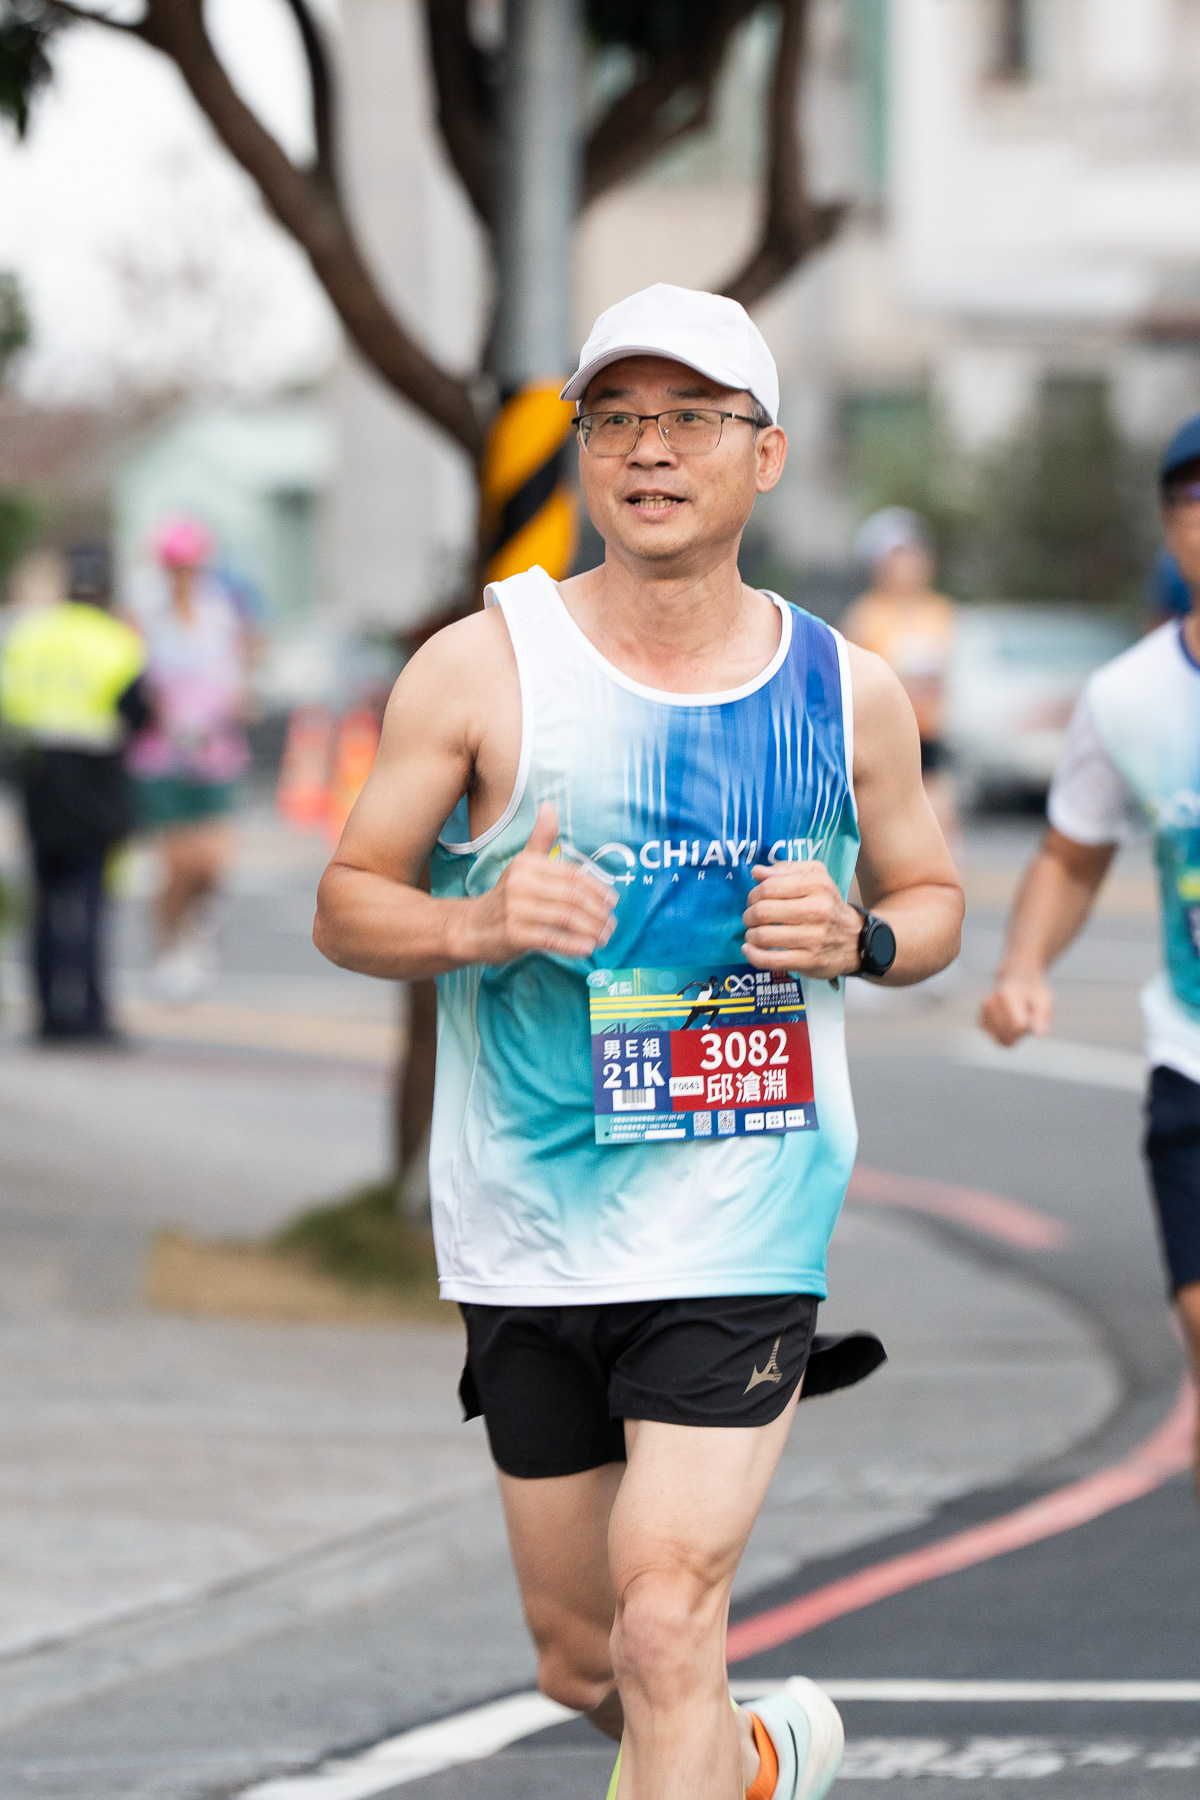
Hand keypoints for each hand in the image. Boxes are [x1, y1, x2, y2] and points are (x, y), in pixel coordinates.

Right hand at [463, 804, 616, 963]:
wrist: (471, 927)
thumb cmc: (506, 897)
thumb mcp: (522, 865)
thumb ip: (540, 840)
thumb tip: (550, 806)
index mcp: (527, 864)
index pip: (572, 874)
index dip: (596, 888)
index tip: (612, 900)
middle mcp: (520, 883)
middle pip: (572, 896)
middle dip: (597, 911)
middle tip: (611, 923)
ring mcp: (516, 909)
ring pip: (566, 917)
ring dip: (591, 929)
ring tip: (604, 937)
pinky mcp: (515, 934)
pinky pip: (552, 939)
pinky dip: (573, 945)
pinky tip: (588, 948)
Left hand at [741, 861, 861, 977]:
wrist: (856, 939)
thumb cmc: (829, 905)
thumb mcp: (816, 877)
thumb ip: (786, 870)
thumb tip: (757, 872)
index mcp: (817, 885)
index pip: (770, 887)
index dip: (754, 894)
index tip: (754, 900)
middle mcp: (818, 910)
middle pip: (763, 912)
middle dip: (749, 915)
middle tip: (751, 918)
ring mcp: (814, 938)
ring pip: (764, 936)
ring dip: (751, 935)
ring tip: (753, 934)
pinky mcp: (810, 961)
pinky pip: (772, 960)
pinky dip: (754, 955)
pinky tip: (750, 950)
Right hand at [978, 974, 1053, 1045]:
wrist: (1016, 980)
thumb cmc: (1033, 993)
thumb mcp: (1044, 1000)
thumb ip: (1042, 1017)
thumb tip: (1041, 1035)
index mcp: (1006, 995)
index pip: (1017, 1026)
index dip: (1029, 1027)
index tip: (1034, 1017)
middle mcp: (990, 1003)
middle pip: (1010, 1035)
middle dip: (1022, 1032)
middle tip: (1027, 1017)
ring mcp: (983, 1013)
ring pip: (1003, 1040)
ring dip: (1015, 1035)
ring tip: (1018, 1018)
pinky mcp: (981, 1022)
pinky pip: (999, 1040)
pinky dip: (1008, 1036)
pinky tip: (1010, 1022)